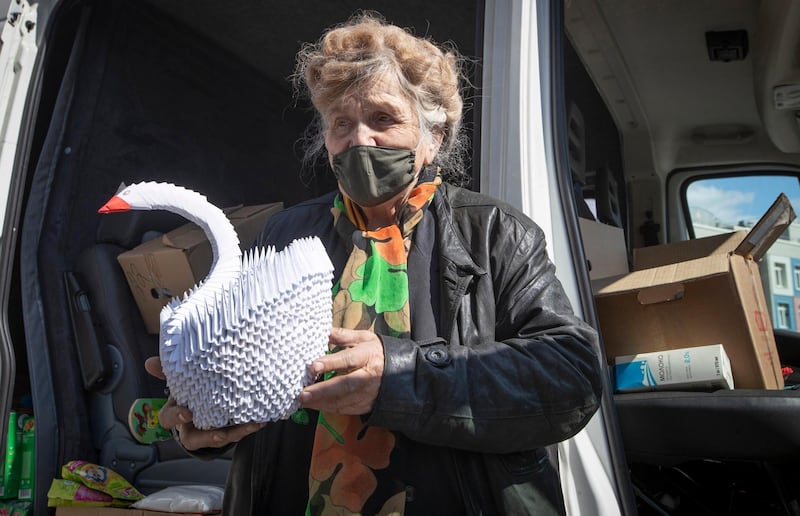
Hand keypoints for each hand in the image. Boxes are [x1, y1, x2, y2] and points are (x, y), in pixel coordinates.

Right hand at [144, 357, 263, 449]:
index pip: (168, 419)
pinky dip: (248, 426)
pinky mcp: (227, 430)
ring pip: (219, 439)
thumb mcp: (180, 380)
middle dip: (207, 437)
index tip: (187, 412)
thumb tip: (150, 362)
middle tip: (220, 433)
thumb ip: (167, 370)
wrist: (206, 401)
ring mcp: (210, 431)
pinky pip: (236, 433)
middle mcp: (192, 426)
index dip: (176, 417)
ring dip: (235, 433)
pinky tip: (261, 419)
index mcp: (177, 412)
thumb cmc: (190, 390)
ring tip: (250, 425)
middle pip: (193, 439)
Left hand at [298, 327, 384, 414]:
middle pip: (344, 385)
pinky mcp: (366, 405)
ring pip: (343, 401)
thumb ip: (342, 336)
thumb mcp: (364, 338)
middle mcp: (368, 376)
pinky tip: (315, 406)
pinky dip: (329, 409)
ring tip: (304, 401)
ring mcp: (368, 393)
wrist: (403, 372)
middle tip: (303, 394)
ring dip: (322, 403)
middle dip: (322, 390)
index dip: (330, 363)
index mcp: (368, 356)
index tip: (313, 366)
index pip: (347, 360)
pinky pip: (346, 409)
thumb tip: (322, 331)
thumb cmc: (378, 352)